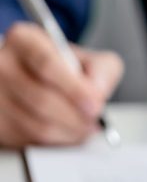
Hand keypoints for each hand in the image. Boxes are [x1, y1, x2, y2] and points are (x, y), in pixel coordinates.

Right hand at [0, 22, 123, 147]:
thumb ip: (101, 71)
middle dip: (76, 116)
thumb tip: (97, 94)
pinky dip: (54, 140)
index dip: (74, 89)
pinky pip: (29, 139)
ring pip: (35, 124)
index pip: (47, 65)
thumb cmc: (64, 68)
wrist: (39, 80)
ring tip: (85, 128)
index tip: (95, 105)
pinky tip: (67, 132)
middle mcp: (3, 64)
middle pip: (41, 99)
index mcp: (24, 41)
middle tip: (94, 121)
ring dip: (68, 132)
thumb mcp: (88, 58)